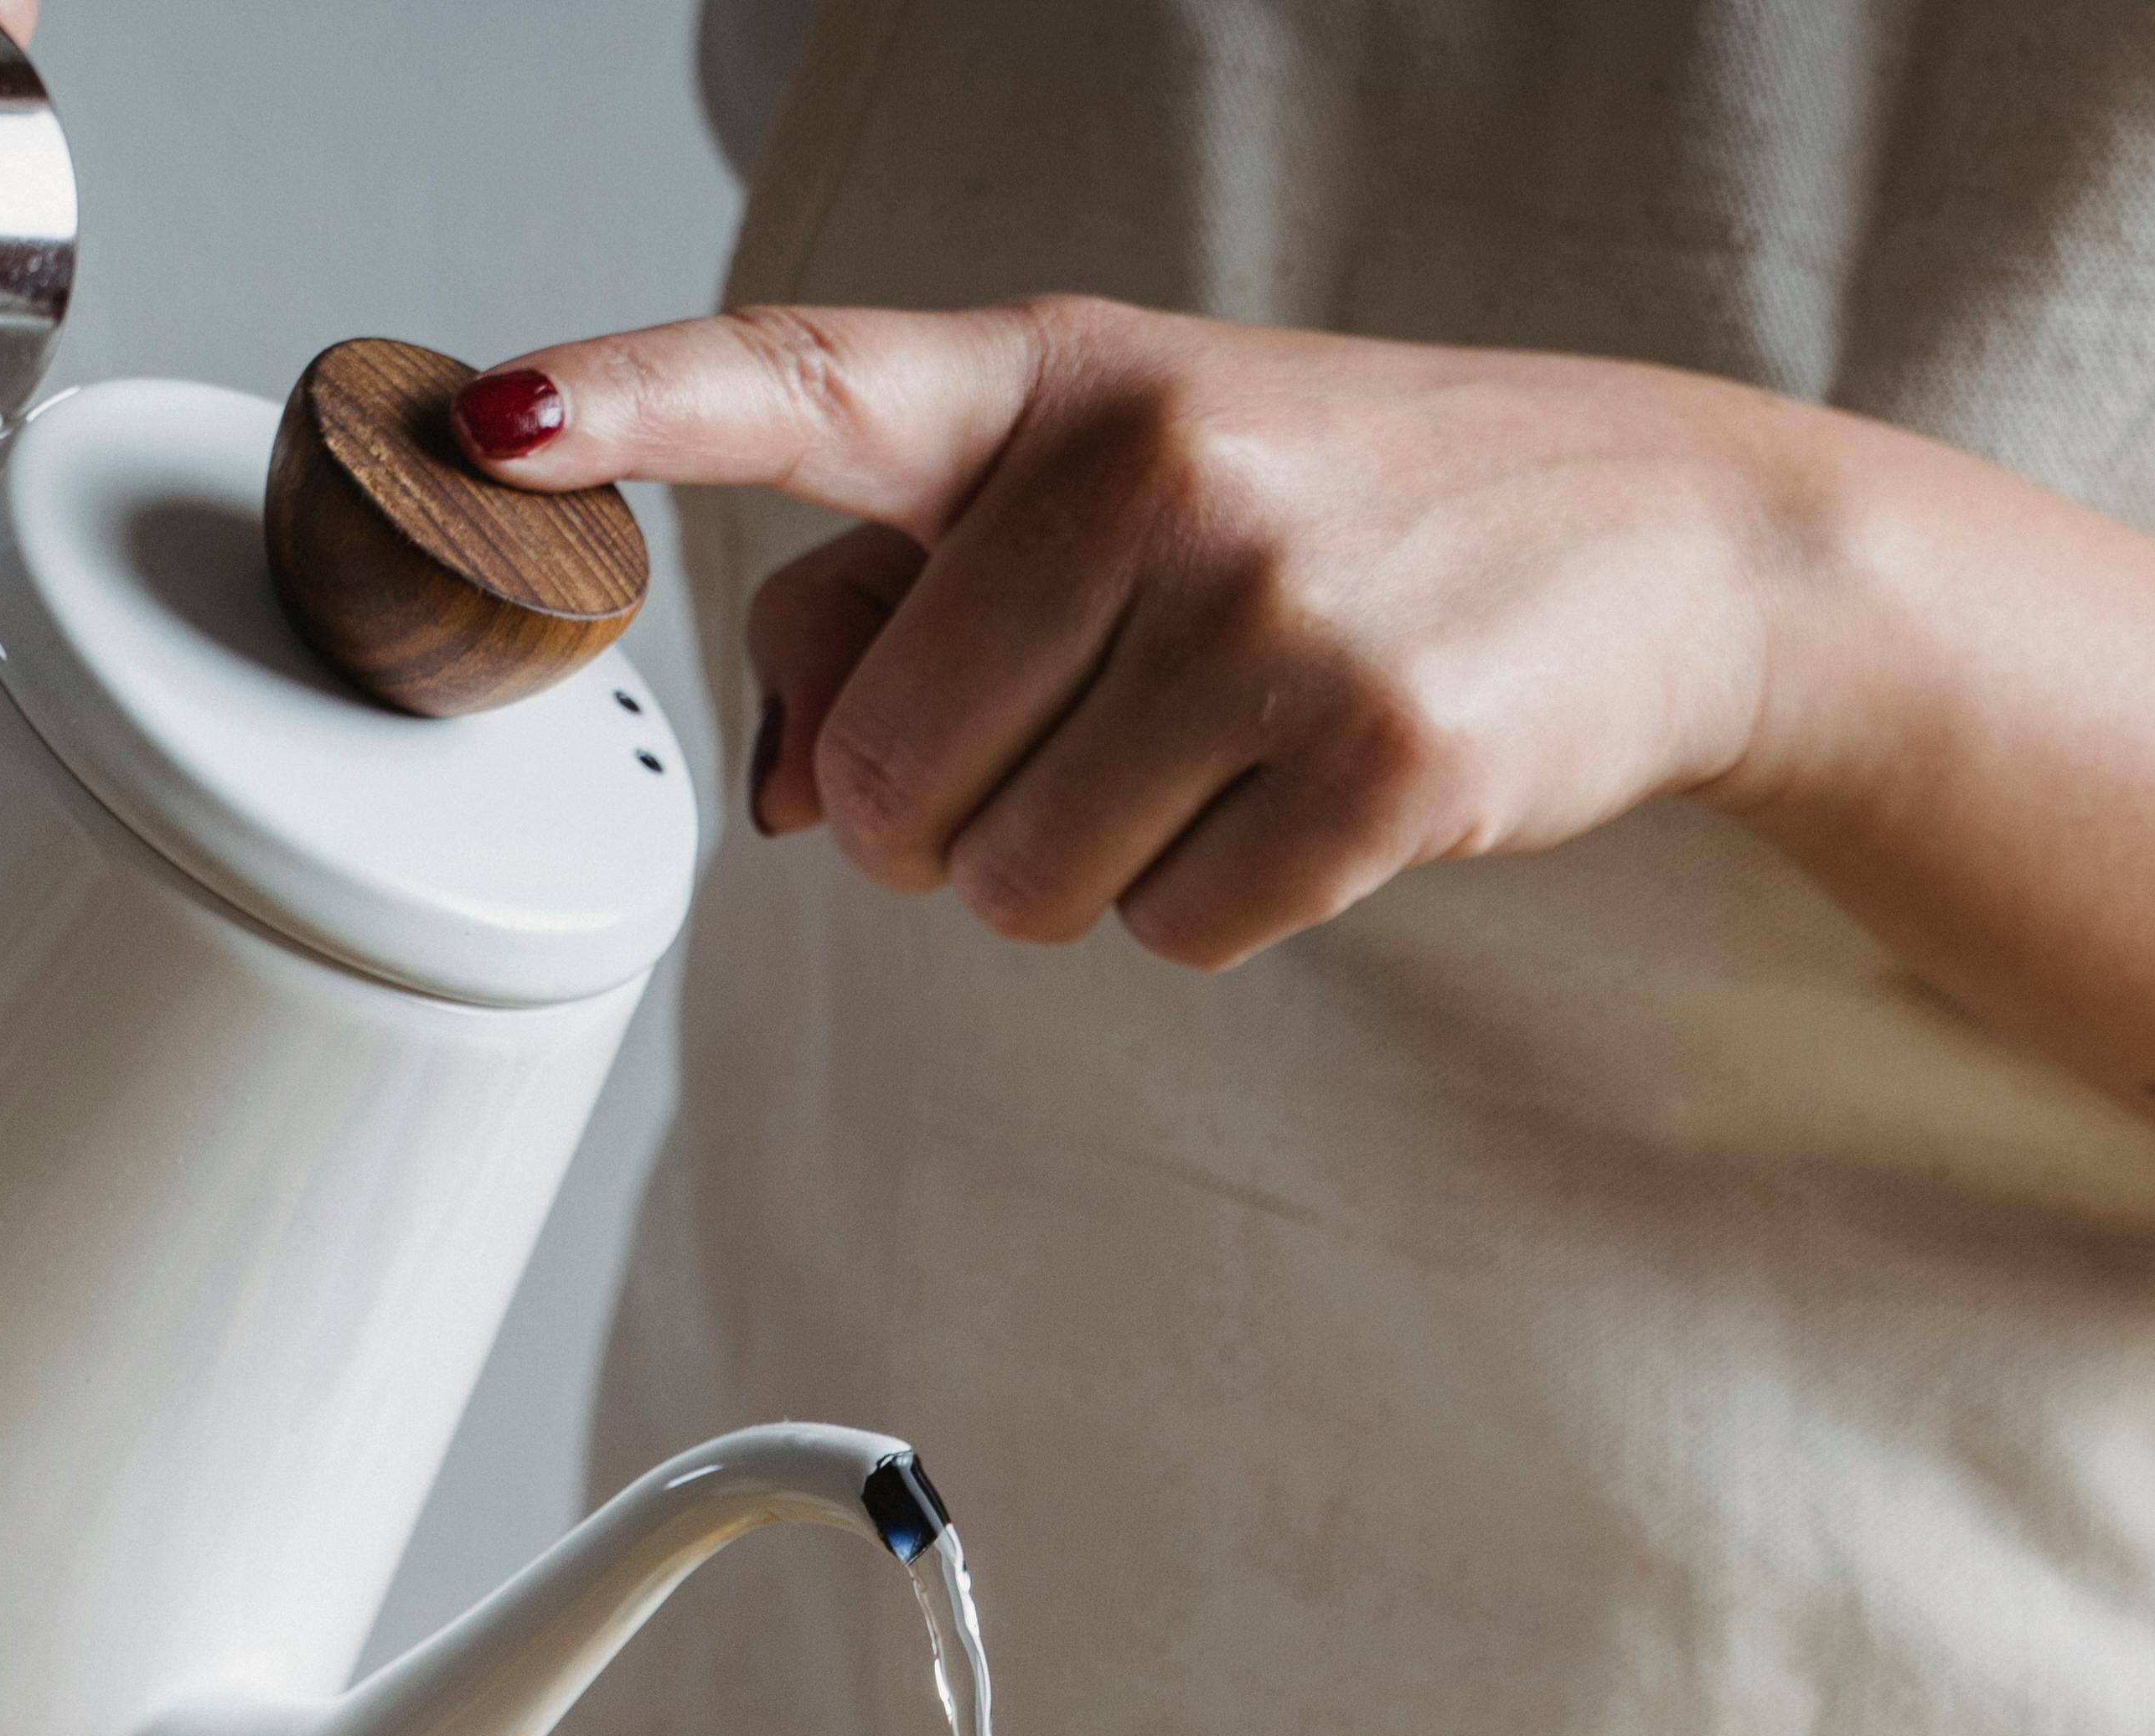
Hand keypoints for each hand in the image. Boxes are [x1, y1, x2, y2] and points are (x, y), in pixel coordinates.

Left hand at [461, 288, 2154, 1355]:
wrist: (1662, 540)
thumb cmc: (1343, 518)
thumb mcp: (1123, 497)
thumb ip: (907, 610)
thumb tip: (794, 777)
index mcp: (1054, 381)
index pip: (804, 385)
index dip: (634, 408)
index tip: (493, 417)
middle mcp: (1147, 467)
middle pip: (896, 779)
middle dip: (964, 818)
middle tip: (1098, 743)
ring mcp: (1264, 609)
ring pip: (1019, 887)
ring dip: (1093, 875)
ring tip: (1212, 761)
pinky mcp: (1366, 753)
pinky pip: (1174, 936)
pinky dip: (1219, 911)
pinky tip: (1305, 803)